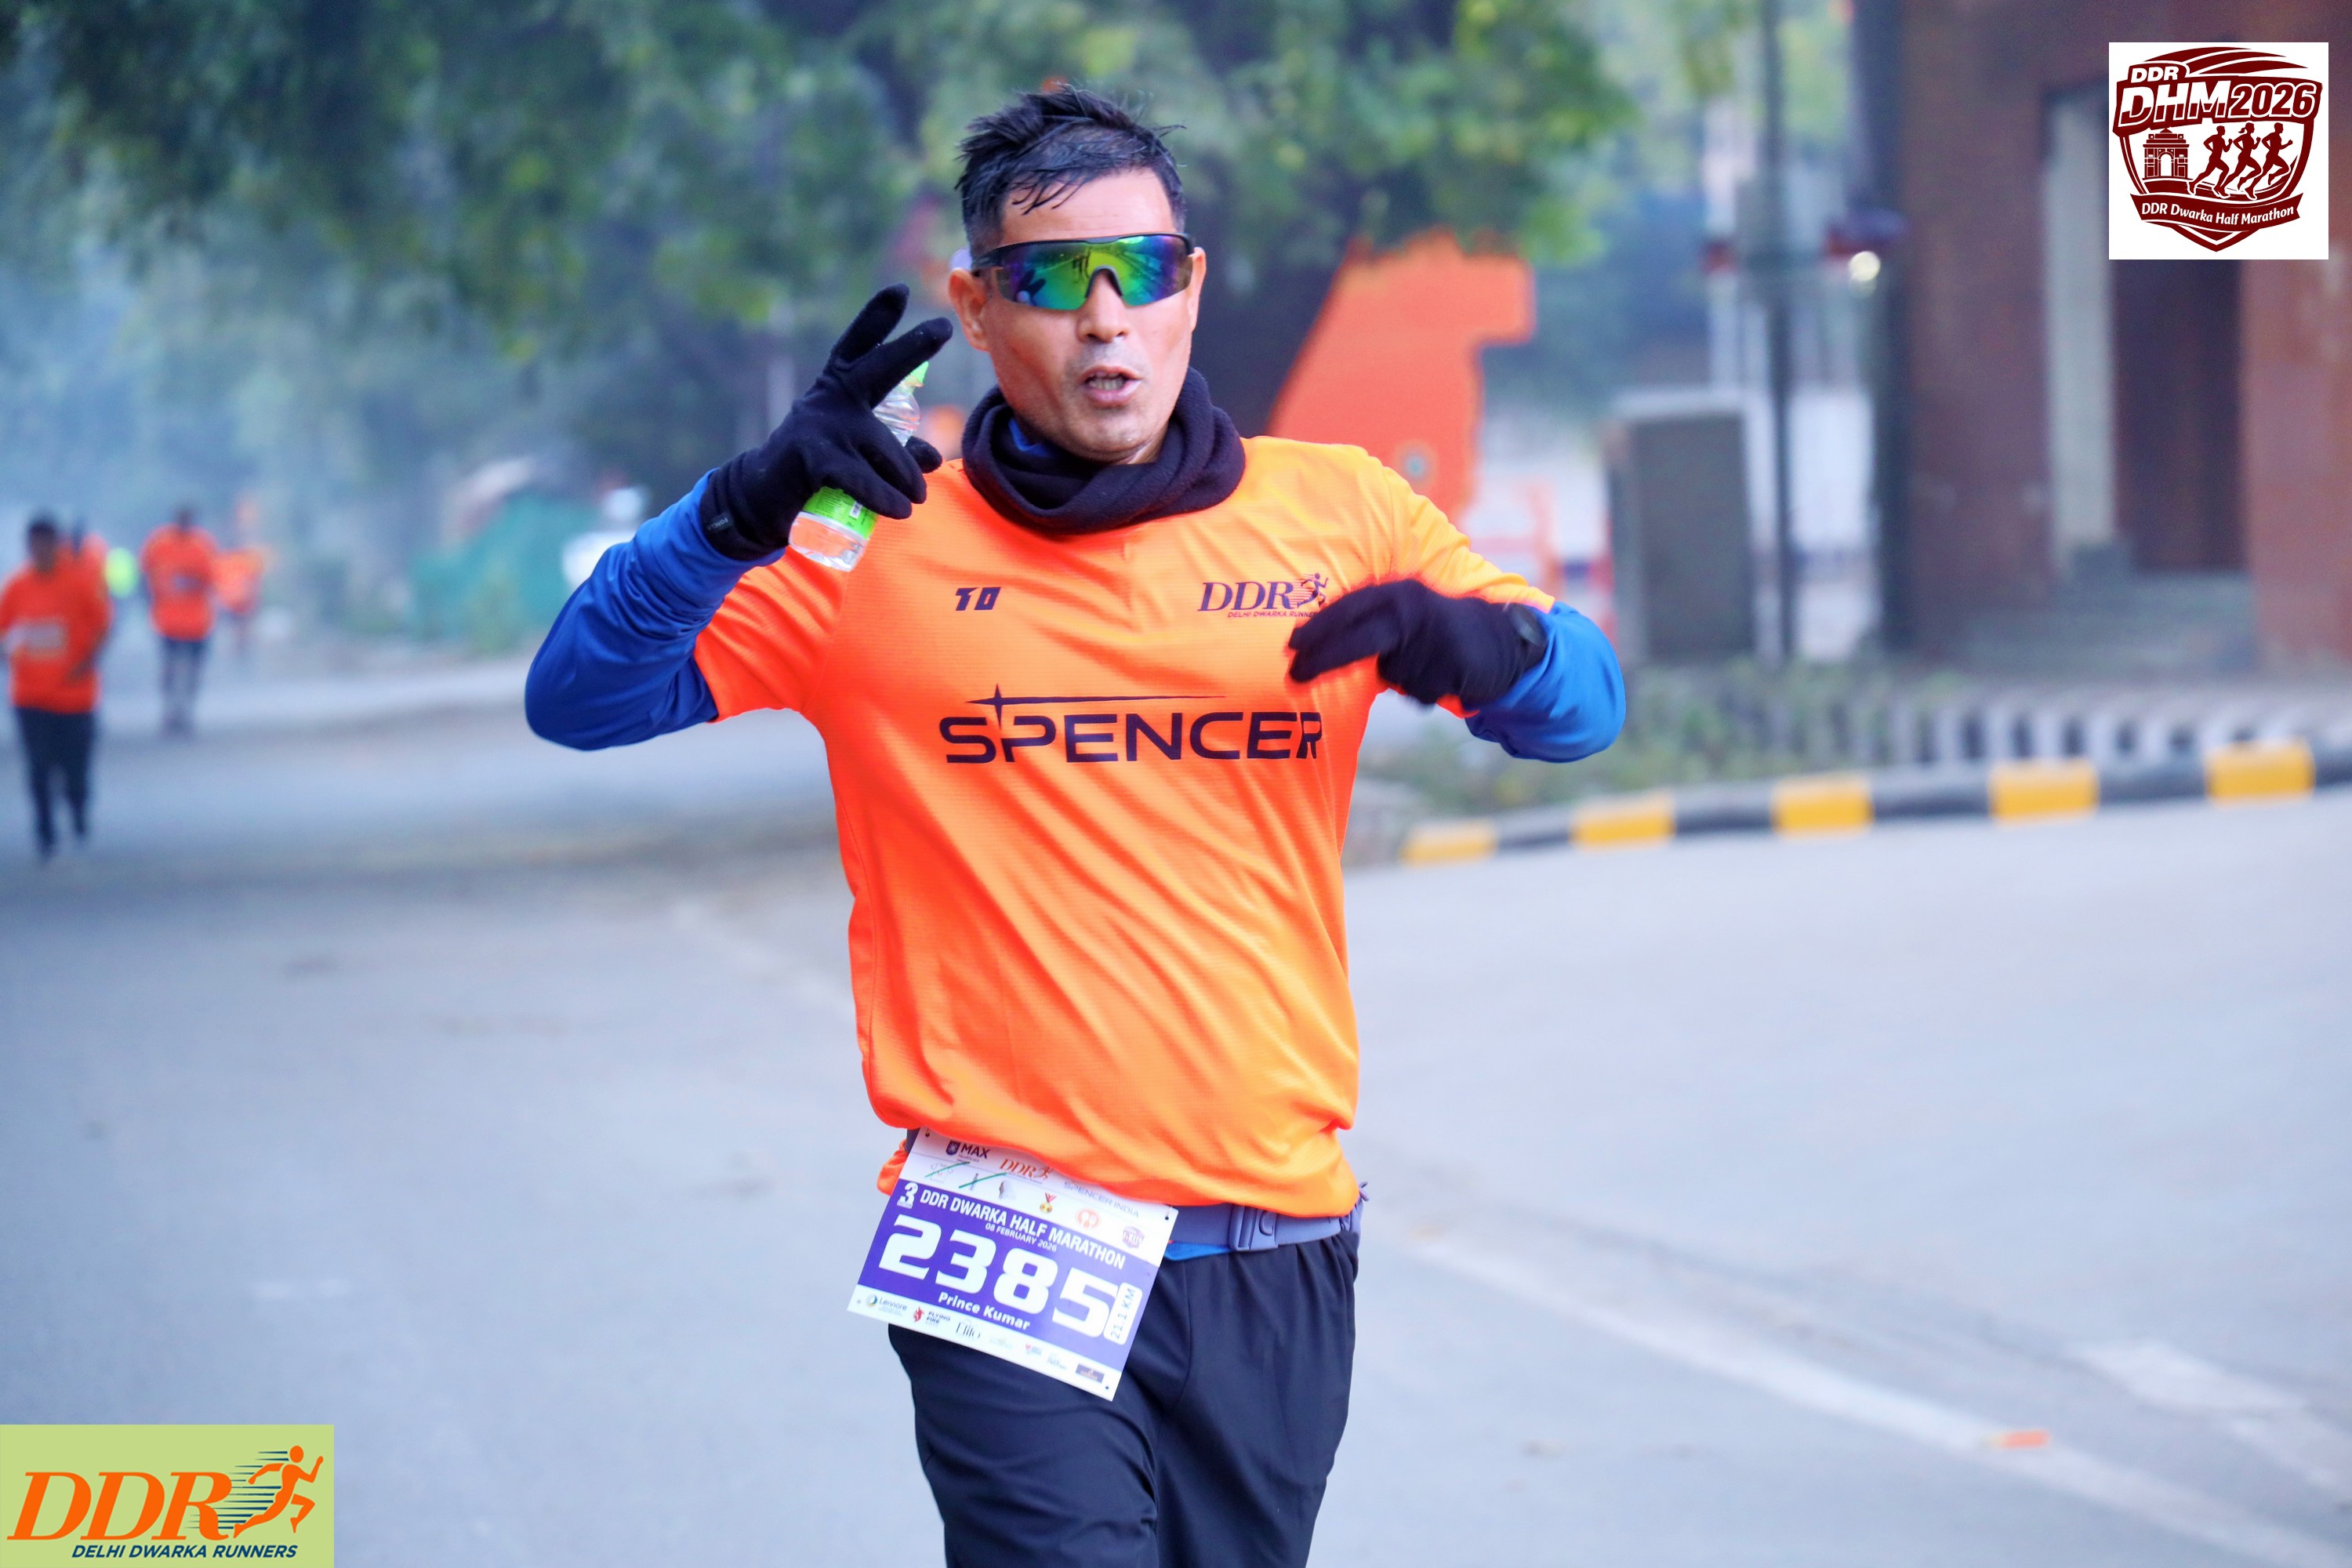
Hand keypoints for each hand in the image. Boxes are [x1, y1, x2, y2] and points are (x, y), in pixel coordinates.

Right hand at [702, 285, 952, 560]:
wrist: (764, 500)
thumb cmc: (818, 470)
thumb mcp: (859, 453)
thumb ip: (896, 450)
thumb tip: (935, 456)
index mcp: (838, 389)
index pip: (858, 348)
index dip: (875, 318)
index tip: (898, 290)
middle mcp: (830, 399)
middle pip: (877, 368)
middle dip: (910, 346)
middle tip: (942, 327)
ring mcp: (821, 426)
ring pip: (886, 449)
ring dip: (905, 478)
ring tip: (914, 497)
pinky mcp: (814, 459)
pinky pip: (864, 479)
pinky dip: (885, 496)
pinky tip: (900, 507)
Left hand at [1286, 579, 1544, 706]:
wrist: (1498, 640)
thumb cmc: (1433, 628)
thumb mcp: (1402, 611)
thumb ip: (1367, 623)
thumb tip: (1312, 648)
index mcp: (1398, 591)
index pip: (1350, 607)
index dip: (1319, 627)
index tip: (1291, 645)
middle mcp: (1413, 610)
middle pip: (1360, 640)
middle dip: (1323, 659)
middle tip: (1294, 677)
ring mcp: (1432, 639)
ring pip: (1391, 674)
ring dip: (1400, 677)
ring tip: (1424, 662)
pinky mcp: (1450, 668)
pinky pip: (1417, 692)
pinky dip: (1423, 689)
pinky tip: (1441, 673)